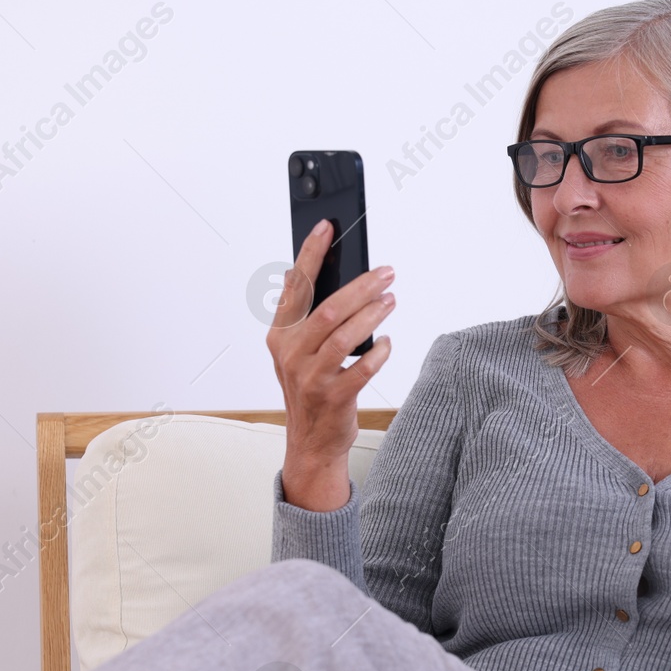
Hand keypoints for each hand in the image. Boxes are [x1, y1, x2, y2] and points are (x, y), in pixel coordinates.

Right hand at [265, 218, 396, 508]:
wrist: (310, 442)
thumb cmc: (309, 389)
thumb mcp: (295, 351)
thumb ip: (298, 314)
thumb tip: (296, 272)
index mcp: (280, 336)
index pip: (296, 286)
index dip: (310, 254)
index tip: (326, 227)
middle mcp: (291, 354)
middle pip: (327, 309)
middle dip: (360, 286)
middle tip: (386, 273)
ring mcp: (310, 377)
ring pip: (344, 335)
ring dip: (373, 314)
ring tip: (390, 301)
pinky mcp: (332, 396)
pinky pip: (362, 368)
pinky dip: (379, 352)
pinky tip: (386, 344)